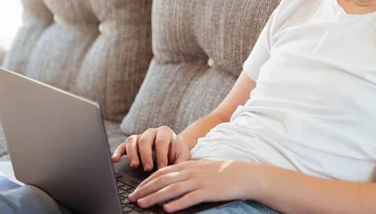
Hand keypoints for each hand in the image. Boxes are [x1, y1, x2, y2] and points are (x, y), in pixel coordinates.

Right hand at [111, 126, 190, 170]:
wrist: (174, 149)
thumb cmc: (178, 154)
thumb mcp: (183, 157)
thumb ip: (180, 162)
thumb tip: (177, 174)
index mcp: (165, 132)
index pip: (161, 141)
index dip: (161, 155)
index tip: (162, 168)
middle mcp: (152, 132)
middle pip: (145, 140)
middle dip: (146, 155)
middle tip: (148, 168)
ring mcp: (141, 137)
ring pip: (132, 140)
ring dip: (132, 153)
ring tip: (134, 166)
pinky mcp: (132, 144)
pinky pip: (123, 145)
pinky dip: (118, 152)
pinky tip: (115, 159)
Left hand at [128, 160, 256, 211]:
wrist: (243, 174)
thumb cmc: (223, 173)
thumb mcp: (201, 168)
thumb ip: (186, 172)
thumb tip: (170, 180)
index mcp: (188, 165)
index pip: (162, 172)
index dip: (147, 181)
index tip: (136, 189)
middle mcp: (190, 172)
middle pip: (162, 180)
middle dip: (145, 190)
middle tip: (132, 198)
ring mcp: (198, 181)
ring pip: (171, 189)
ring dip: (155, 197)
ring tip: (142, 204)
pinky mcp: (207, 192)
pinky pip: (188, 198)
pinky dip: (176, 204)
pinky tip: (166, 210)